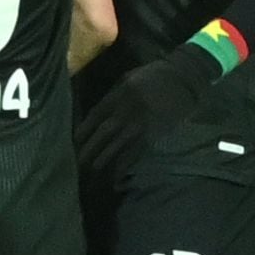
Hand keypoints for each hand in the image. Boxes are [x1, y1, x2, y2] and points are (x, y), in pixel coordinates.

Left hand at [74, 44, 218, 179]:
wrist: (183, 79)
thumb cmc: (152, 76)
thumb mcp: (127, 79)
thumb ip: (111, 97)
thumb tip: (95, 117)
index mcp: (118, 96)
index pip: (94, 118)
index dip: (81, 132)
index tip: (71, 144)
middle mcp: (126, 112)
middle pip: (102, 135)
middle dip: (87, 151)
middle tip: (75, 165)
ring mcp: (140, 126)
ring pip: (116, 148)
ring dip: (102, 162)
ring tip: (91, 173)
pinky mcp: (154, 136)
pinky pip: (135, 154)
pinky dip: (123, 167)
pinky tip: (114, 177)